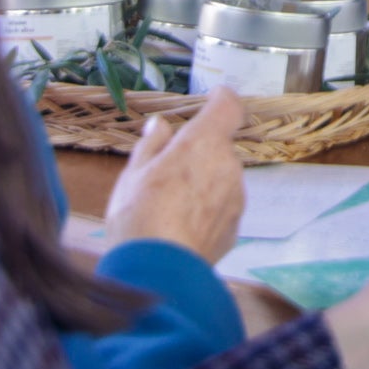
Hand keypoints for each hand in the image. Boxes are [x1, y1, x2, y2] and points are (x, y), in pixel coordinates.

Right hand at [103, 87, 244, 261]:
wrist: (159, 272)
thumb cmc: (141, 217)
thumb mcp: (133, 174)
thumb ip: (151, 145)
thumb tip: (160, 126)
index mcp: (203, 142)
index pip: (227, 107)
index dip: (222, 99)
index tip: (215, 96)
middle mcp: (228, 166)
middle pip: (218, 148)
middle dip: (197, 153)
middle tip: (165, 171)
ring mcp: (235, 198)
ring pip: (220, 179)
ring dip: (201, 183)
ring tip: (167, 206)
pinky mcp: (234, 227)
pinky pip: (220, 207)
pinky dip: (205, 210)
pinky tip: (179, 227)